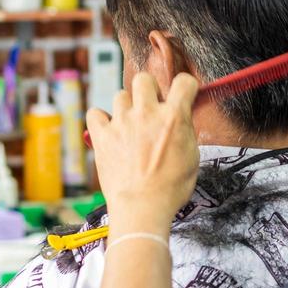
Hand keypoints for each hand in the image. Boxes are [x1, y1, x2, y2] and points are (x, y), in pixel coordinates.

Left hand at [86, 72, 199, 232]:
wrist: (142, 208)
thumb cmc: (170, 189)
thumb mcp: (192, 157)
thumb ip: (185, 131)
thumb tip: (181, 118)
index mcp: (174, 117)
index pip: (184, 82)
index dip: (186, 86)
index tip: (183, 94)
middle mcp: (147, 113)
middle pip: (144, 79)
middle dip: (150, 90)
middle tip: (152, 107)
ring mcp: (122, 123)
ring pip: (120, 95)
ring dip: (127, 107)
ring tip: (131, 126)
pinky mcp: (102, 136)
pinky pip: (95, 113)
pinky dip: (101, 119)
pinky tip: (110, 130)